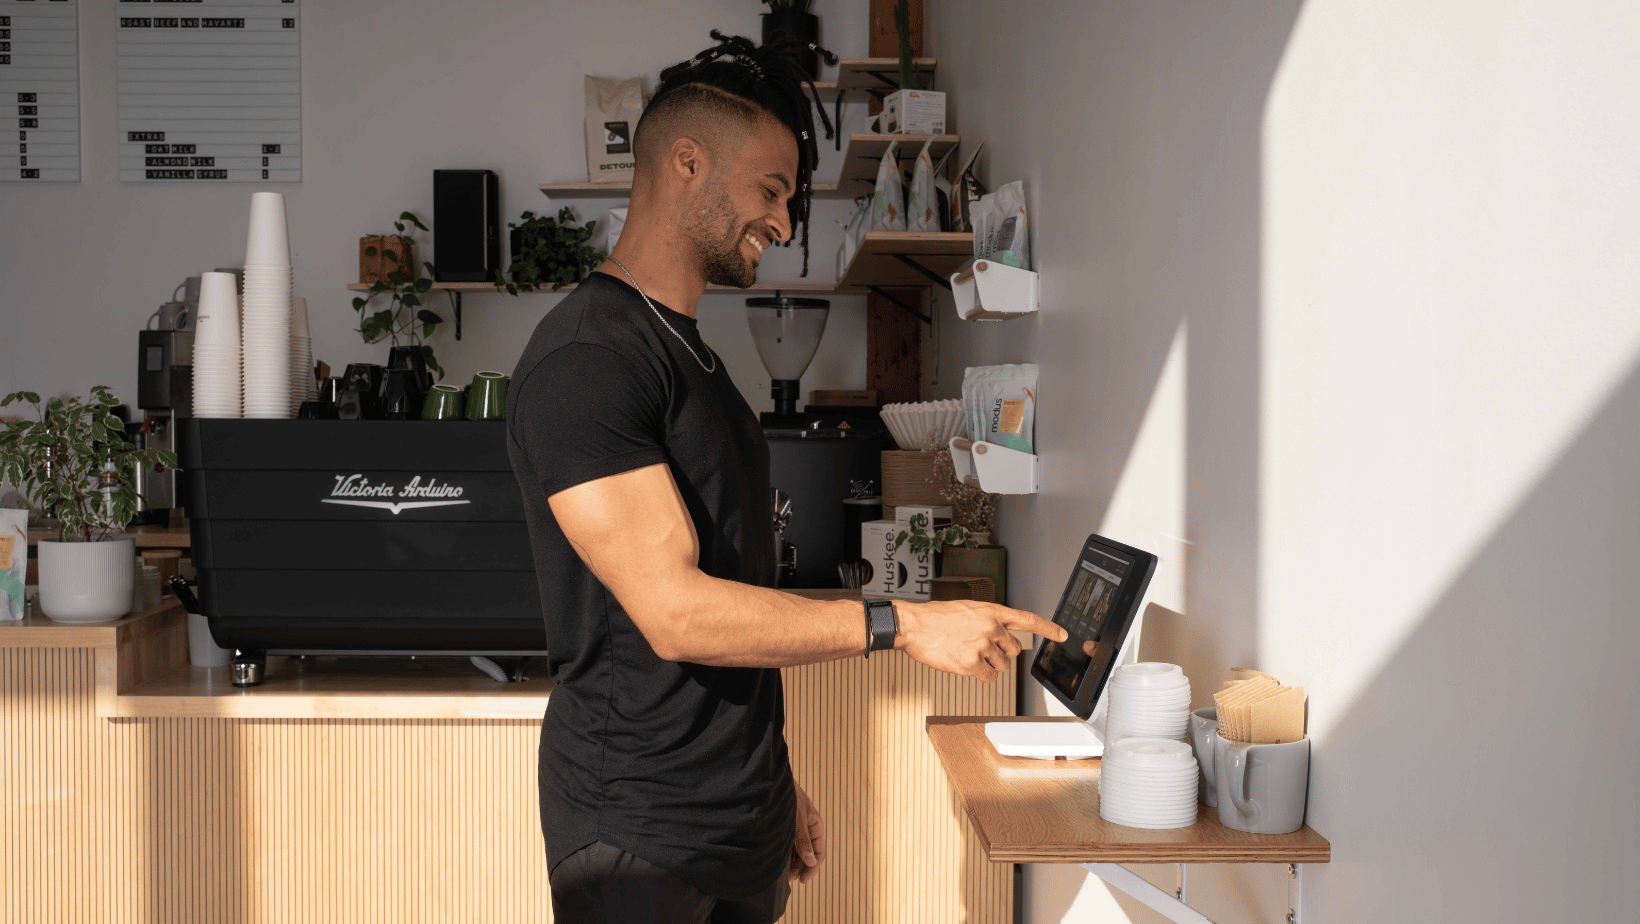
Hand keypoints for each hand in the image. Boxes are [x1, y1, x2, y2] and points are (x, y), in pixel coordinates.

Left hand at [789, 783, 824, 883]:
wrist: (773, 781)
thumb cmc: (789, 796)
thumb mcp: (797, 819)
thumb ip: (804, 841)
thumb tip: (812, 862)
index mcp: (816, 825)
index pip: (819, 853)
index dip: (812, 868)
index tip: (802, 880)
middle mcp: (808, 828)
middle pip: (808, 854)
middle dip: (800, 867)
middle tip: (789, 878)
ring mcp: (797, 828)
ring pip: (798, 850)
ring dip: (792, 862)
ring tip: (783, 873)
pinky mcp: (787, 827)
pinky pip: (789, 844)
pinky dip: (786, 854)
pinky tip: (779, 861)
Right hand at [897, 600, 1065, 682]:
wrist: (913, 626)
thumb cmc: (935, 618)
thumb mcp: (967, 609)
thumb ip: (987, 620)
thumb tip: (1000, 636)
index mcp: (991, 611)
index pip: (1027, 619)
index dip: (1048, 628)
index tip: (1062, 634)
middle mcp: (991, 627)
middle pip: (1014, 650)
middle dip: (1001, 653)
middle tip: (981, 648)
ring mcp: (982, 645)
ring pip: (1001, 666)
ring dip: (988, 664)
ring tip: (967, 653)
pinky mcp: (971, 663)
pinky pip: (989, 677)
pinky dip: (979, 674)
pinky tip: (965, 664)